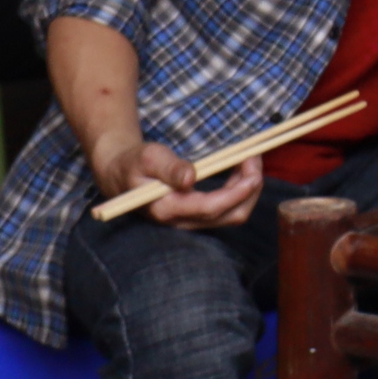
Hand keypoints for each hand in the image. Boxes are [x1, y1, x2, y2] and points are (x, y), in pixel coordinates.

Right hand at [90, 138, 263, 228]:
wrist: (121, 175)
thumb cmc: (135, 163)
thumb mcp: (148, 158)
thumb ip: (169, 167)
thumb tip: (190, 177)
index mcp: (167, 209)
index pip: (210, 208)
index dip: (236, 193)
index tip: (253, 173)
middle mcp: (182, 221)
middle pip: (229, 215)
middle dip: (250, 189)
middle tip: (255, 157)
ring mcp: (191, 220)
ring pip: (233, 214)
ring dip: (248, 188)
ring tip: (250, 159)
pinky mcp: (198, 215)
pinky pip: (228, 208)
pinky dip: (241, 190)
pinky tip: (241, 169)